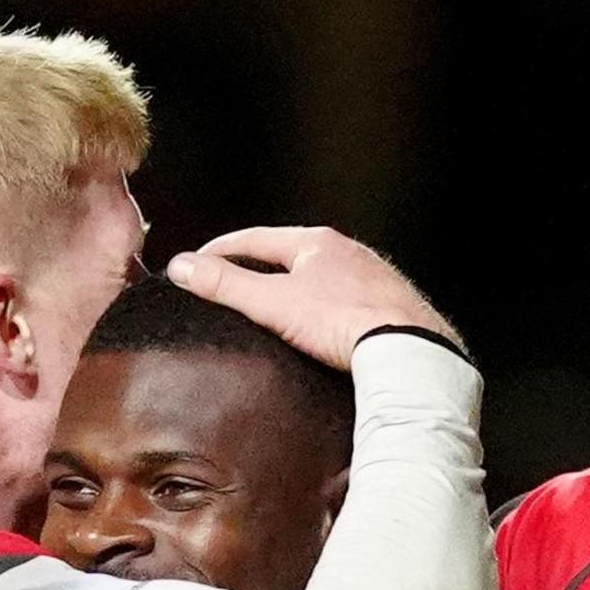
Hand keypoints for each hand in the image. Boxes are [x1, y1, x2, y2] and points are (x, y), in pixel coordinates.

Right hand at [165, 226, 456, 369]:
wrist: (408, 351)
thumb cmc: (344, 321)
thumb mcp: (273, 303)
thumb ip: (225, 285)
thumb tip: (181, 266)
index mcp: (317, 242)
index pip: (254, 238)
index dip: (220, 251)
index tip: (196, 263)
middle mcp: (348, 252)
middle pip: (290, 255)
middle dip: (258, 268)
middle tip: (229, 285)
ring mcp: (372, 278)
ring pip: (322, 278)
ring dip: (294, 290)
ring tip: (272, 310)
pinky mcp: (389, 307)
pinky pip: (346, 302)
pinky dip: (324, 311)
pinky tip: (321, 330)